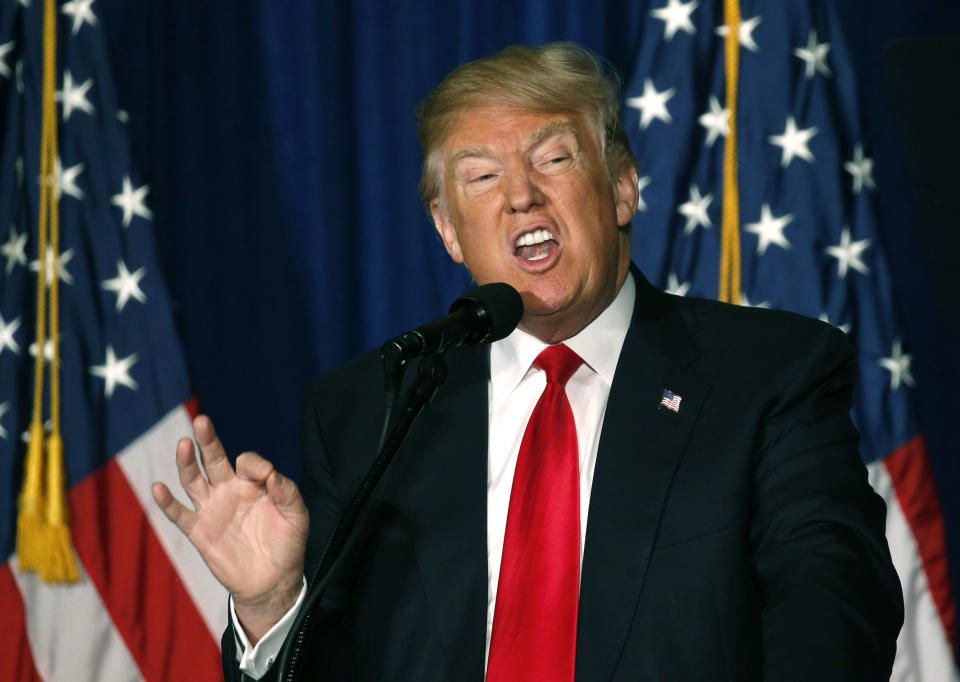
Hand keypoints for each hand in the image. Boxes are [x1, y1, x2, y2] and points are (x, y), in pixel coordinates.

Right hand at [151, 415, 308, 641]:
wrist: (273, 582)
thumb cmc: (288, 544)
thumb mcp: (297, 514)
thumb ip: (286, 489)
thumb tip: (267, 470)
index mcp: (253, 484)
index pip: (246, 461)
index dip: (253, 463)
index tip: (265, 474)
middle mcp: (229, 491)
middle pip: (213, 460)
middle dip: (207, 440)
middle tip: (201, 421)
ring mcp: (212, 510)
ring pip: (193, 480)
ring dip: (187, 463)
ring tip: (184, 445)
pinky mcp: (199, 531)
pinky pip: (179, 514)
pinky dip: (167, 502)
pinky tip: (159, 487)